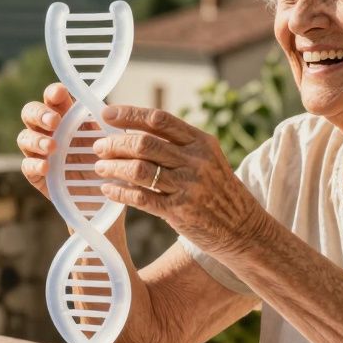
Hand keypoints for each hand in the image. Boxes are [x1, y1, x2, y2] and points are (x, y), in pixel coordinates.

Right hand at [18, 83, 102, 200]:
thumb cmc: (108, 162)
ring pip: (24, 137)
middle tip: (54, 122)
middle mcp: (49, 131)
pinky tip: (46, 167)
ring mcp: (40, 152)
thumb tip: (110, 111)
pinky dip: (34, 164)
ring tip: (52, 147)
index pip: (53, 98)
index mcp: (67, 116)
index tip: (60, 94)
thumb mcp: (112, 142)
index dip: (53, 93)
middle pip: (30, 112)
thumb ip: (108, 126)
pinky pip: (26, 165)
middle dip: (39, 114)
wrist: (105, 196)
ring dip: (35, 139)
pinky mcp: (37, 174)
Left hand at [92, 105, 268, 257]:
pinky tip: (107, 189)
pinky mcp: (179, 212)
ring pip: (139, 169)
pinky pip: (141, 198)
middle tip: (98, 146)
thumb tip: (136, 130)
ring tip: (99, 167)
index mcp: (201, 142)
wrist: (244, 228)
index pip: (159, 119)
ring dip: (112, 167)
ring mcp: (188, 187)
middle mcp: (196, 161)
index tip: (107, 113)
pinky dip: (119, 192)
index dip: (129, 114)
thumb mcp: (209, 159)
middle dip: (114, 143)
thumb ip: (180, 144)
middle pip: (144, 143)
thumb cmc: (220, 191)